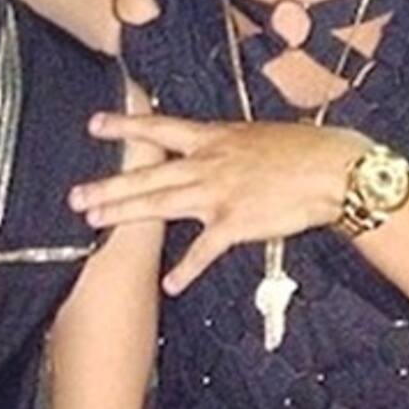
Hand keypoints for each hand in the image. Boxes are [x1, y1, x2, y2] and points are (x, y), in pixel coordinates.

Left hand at [68, 113, 363, 293]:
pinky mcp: (235, 222)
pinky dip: (187, 270)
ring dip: (125, 214)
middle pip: (147, 175)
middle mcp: (207, 163)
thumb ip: (228, 145)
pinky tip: (170, 284)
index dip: (124, 126)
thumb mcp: (256, 135)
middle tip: (75, 195)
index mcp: (212, 138)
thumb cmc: (302, 148)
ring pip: (161, 204)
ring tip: (94, 222)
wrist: (333, 168)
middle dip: (109, 185)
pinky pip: (205, 250)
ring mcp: (217, 193)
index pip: (158, 129)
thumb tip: (213, 146)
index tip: (93, 125)